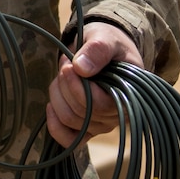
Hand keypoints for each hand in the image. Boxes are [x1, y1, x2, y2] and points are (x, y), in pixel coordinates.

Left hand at [45, 22, 142, 146]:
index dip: (77, 86)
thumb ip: (97, 50)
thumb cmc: (109, 44)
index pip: (99, 104)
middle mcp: (118, 115)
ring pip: (69, 120)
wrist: (105, 49)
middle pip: (80, 113)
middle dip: (65, 85)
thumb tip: (81, 69)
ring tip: (64, 74)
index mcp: (128, 95)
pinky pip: (68, 139)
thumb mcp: (106, 38)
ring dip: (58, 94)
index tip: (69, 64)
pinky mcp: (88, 128)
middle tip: (67, 63)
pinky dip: (54, 125)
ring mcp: (102, 124)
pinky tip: (51, 106)